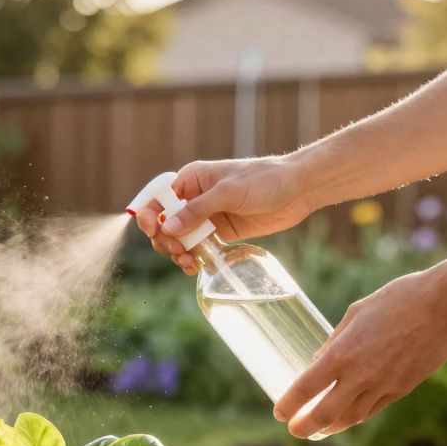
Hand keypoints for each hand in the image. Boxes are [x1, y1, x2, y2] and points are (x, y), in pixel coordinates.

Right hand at [133, 156, 314, 274]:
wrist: (298, 190)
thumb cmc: (264, 180)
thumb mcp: (228, 192)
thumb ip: (197, 210)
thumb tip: (167, 228)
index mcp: (190, 179)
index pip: (157, 197)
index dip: (148, 214)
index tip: (153, 229)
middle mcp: (194, 198)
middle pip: (163, 223)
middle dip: (164, 239)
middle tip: (178, 249)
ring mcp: (206, 217)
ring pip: (178, 239)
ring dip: (177, 252)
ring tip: (187, 261)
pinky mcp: (220, 232)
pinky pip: (198, 248)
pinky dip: (192, 258)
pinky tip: (195, 265)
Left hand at [273, 271, 446, 437]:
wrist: (445, 306)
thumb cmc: (398, 299)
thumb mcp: (356, 313)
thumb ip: (335, 341)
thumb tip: (318, 360)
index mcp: (342, 354)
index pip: (305, 388)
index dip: (288, 405)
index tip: (279, 413)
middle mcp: (360, 376)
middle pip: (324, 415)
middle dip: (305, 427)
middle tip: (295, 431)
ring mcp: (383, 386)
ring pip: (350, 418)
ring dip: (331, 427)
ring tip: (319, 428)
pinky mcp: (402, 390)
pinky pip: (372, 410)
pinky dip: (355, 417)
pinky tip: (347, 417)